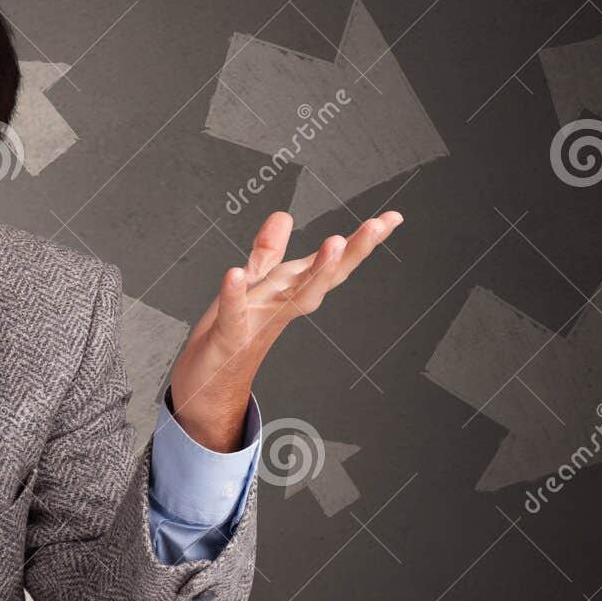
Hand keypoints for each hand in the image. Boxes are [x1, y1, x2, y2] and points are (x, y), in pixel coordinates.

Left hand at [169, 209, 404, 450]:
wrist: (209, 385)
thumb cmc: (234, 333)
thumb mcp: (252, 286)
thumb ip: (267, 252)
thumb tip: (284, 215)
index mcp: (291, 292)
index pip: (330, 265)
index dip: (361, 242)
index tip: (392, 218)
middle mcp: (282, 307)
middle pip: (323, 279)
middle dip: (351, 253)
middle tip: (378, 225)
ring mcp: (258, 323)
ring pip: (293, 298)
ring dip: (315, 273)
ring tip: (335, 242)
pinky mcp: (228, 336)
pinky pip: (232, 314)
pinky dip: (233, 295)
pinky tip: (234, 273)